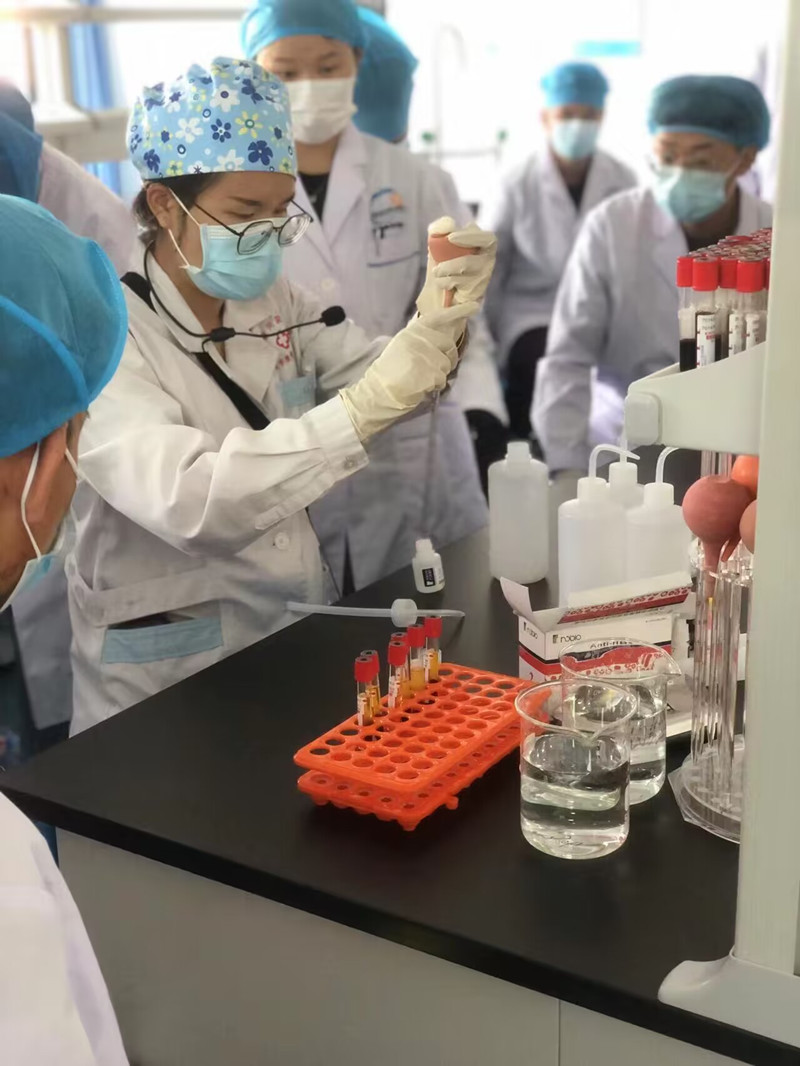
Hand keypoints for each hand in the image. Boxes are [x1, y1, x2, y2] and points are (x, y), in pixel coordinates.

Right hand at [340, 301, 479, 441]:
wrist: (378, 392)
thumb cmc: (389, 371)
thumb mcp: (401, 345)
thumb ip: (420, 337)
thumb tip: (440, 331)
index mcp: (412, 331)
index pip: (438, 317)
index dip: (457, 311)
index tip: (474, 306)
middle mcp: (419, 340)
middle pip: (448, 344)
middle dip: (448, 357)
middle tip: (437, 367)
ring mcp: (426, 356)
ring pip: (447, 364)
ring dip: (439, 374)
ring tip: (422, 377)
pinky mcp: (430, 373)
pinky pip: (442, 379)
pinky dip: (435, 385)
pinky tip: (421, 386)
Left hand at [417, 217, 497, 319]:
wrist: (439, 296)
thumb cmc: (443, 266)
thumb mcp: (438, 247)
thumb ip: (439, 231)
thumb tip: (445, 224)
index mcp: (484, 247)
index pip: (488, 239)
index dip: (471, 237)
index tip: (450, 238)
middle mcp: (488, 263)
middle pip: (476, 261)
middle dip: (453, 263)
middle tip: (437, 267)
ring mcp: (483, 281)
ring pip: (466, 275)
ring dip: (446, 272)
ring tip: (436, 273)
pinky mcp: (477, 296)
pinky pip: (462, 287)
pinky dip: (446, 283)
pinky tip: (442, 284)